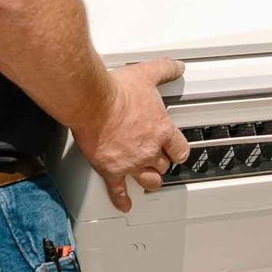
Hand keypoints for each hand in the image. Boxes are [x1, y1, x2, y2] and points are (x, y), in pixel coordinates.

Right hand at [73, 57, 189, 213]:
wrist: (92, 102)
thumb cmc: (116, 91)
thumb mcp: (146, 75)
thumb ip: (163, 70)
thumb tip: (176, 66)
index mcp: (161, 129)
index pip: (179, 148)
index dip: (178, 151)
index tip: (177, 152)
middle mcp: (149, 149)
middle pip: (163, 165)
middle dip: (161, 163)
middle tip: (158, 162)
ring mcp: (131, 162)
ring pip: (148, 180)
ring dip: (150, 181)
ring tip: (149, 183)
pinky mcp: (110, 169)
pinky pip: (118, 190)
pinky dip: (122, 199)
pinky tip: (124, 205)